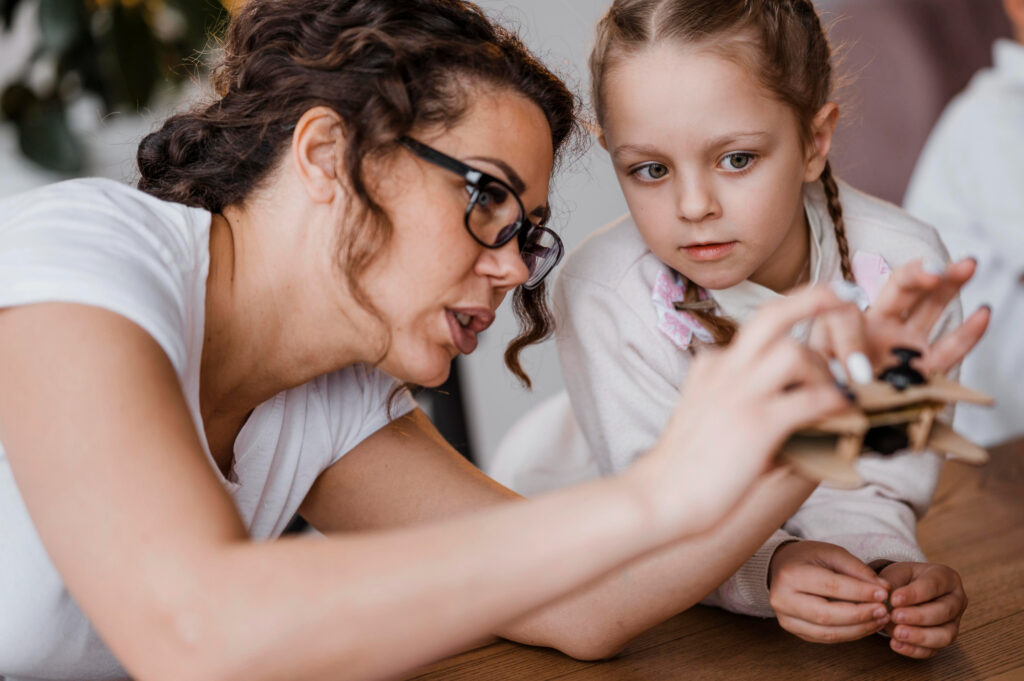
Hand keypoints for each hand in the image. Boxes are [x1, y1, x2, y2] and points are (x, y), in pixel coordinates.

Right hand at [633, 286, 851, 536]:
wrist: (662, 495)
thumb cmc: (684, 466)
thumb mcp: (702, 416)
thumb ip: (730, 399)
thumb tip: (777, 402)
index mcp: (710, 368)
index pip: (755, 332)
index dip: (791, 319)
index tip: (813, 309)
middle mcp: (724, 371)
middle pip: (771, 316)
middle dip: (811, 298)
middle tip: (840, 294)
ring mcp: (740, 395)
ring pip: (795, 352)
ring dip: (824, 370)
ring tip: (833, 393)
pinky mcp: (758, 424)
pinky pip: (811, 399)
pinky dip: (834, 404)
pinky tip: (841, 416)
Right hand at [769, 541, 890, 642]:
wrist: (781, 566)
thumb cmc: (807, 557)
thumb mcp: (831, 552)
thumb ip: (856, 568)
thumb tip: (883, 588)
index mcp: (790, 574)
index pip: (830, 586)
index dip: (860, 592)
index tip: (883, 593)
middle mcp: (782, 599)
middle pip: (827, 615)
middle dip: (860, 615)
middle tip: (884, 610)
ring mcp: (785, 618)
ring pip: (827, 633)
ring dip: (859, 629)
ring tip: (879, 619)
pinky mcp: (793, 630)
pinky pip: (825, 638)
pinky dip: (849, 634)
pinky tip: (866, 625)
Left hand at [808, 258, 988, 381]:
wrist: (834, 418)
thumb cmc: (816, 390)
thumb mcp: (810, 370)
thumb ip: (824, 360)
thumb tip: (848, 366)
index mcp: (845, 321)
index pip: (849, 310)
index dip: (849, 335)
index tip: (852, 370)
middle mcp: (879, 326)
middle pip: (902, 289)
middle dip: (920, 275)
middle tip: (938, 268)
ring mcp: (904, 345)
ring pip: (930, 307)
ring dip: (949, 285)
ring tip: (968, 265)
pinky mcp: (923, 370)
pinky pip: (948, 350)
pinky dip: (967, 334)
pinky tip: (983, 313)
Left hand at [877, 561, 966, 658]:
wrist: (905, 590)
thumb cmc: (903, 579)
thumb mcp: (896, 573)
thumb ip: (892, 583)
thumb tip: (885, 597)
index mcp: (946, 577)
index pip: (933, 585)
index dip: (914, 594)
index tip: (894, 599)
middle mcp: (956, 600)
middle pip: (944, 611)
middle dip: (918, 616)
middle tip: (894, 616)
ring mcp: (954, 622)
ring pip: (945, 635)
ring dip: (920, 636)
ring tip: (897, 633)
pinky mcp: (944, 639)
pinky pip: (934, 650)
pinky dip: (915, 649)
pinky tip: (897, 644)